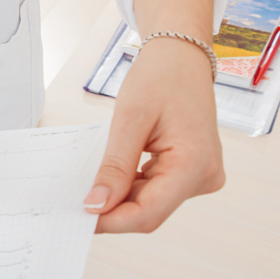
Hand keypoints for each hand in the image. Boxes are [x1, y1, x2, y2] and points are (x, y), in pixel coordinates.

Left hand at [85, 37, 223, 232]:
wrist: (181, 58)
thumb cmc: (160, 78)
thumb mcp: (129, 120)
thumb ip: (114, 167)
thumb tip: (96, 204)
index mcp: (195, 165)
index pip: (148, 214)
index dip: (111, 221)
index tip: (78, 217)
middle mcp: (204, 176)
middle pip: (149, 212)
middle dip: (111, 209)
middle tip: (74, 201)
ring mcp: (200, 175)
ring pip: (150, 203)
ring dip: (119, 196)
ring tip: (90, 182)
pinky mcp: (191, 171)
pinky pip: (155, 189)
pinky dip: (129, 186)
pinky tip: (110, 174)